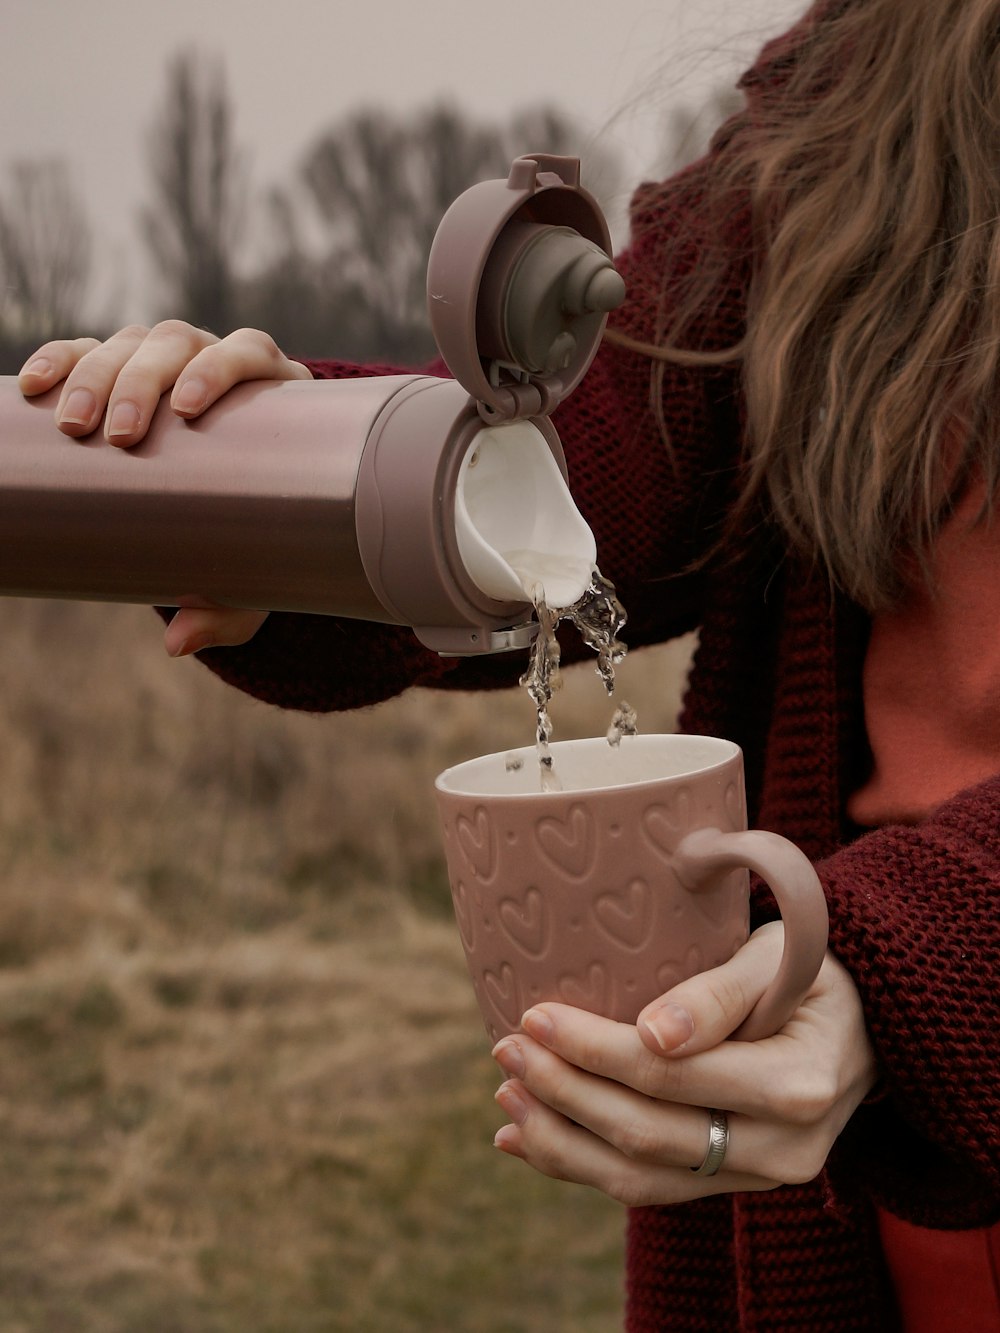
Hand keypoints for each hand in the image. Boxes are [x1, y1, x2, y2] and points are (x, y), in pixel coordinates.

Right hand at [19, 321, 312, 655]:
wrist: (233, 515)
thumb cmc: (258, 540)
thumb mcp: (252, 575)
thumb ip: (226, 609)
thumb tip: (177, 642)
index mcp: (270, 395)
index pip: (249, 354)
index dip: (220, 368)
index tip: (188, 409)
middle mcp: (218, 363)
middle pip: (179, 345)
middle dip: (141, 381)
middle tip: (115, 435)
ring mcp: (169, 361)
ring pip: (130, 343)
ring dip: (95, 372)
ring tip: (71, 424)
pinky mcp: (121, 370)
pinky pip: (87, 349)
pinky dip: (61, 360)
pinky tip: (34, 385)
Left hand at [491, 923, 878, 1206]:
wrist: (864, 1024)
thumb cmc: (814, 972)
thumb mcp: (778, 958)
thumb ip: (719, 993)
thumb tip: (652, 1036)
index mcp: (797, 1085)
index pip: (670, 1077)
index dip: (593, 1050)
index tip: (533, 1015)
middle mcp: (782, 1148)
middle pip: (646, 1134)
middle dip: (563, 1093)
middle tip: (505, 1048)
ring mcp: (758, 1176)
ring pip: (639, 1179)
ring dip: (560, 1141)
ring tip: (505, 1097)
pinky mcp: (732, 1182)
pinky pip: (649, 1188)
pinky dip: (581, 1164)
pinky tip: (527, 1138)